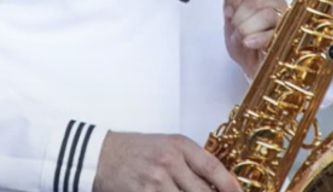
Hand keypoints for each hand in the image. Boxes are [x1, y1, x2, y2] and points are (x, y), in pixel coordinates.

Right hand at [94, 131, 240, 191]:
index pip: (213, 168)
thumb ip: (191, 163)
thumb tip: (217, 185)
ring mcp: (156, 181)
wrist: (101, 154)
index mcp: (178, 145)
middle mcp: (169, 161)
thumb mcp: (166, 146)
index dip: (231, 186)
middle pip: (203, 191)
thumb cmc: (136, 150)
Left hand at [224, 0, 286, 78]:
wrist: (255, 70)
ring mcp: (285, 18)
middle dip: (239, 17)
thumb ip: (230, 10)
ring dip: (247, 29)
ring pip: (266, 13)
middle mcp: (274, 2)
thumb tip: (231, 8)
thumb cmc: (245, 46)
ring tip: (244, 40)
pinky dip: (258, 38)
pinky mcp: (290, 35)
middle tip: (236, 30)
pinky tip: (250, 43)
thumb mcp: (231, 25)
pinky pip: (274, 32)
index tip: (229, 10)